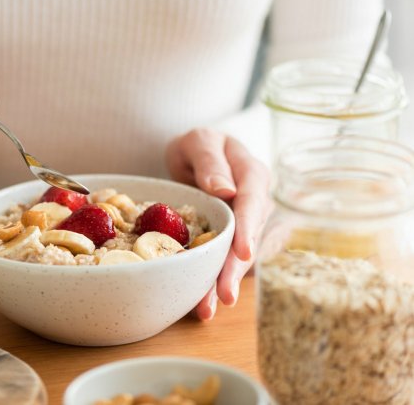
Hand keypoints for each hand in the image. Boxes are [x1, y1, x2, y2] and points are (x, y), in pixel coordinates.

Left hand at [165, 128, 270, 319]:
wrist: (195, 156)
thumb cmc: (199, 146)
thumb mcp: (199, 141)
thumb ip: (210, 160)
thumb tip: (226, 189)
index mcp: (252, 174)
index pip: (253, 202)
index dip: (249, 228)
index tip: (243, 252)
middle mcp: (256, 202)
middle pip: (249, 238)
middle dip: (236, 268)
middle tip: (224, 295)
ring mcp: (247, 224)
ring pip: (239, 256)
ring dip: (224, 282)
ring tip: (207, 309)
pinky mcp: (234, 240)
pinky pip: (227, 261)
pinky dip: (214, 281)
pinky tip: (202, 302)